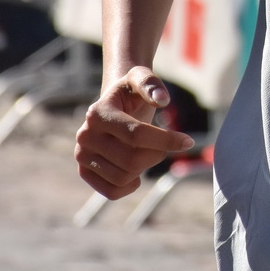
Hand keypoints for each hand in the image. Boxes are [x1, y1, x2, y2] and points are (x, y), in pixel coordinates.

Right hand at [74, 66, 195, 199]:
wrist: (114, 105)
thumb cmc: (131, 93)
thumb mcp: (141, 78)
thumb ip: (150, 84)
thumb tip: (162, 99)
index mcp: (97, 113)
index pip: (136, 134)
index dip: (166, 140)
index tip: (188, 141)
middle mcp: (85, 136)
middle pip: (131, 160)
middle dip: (157, 154)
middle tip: (163, 146)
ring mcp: (82, 156)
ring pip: (123, 177)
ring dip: (145, 168)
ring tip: (147, 152)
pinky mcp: (85, 172)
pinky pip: (112, 192)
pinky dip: (131, 185)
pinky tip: (136, 170)